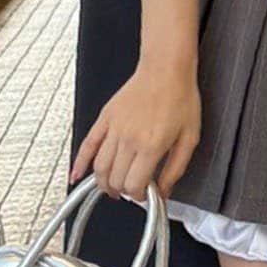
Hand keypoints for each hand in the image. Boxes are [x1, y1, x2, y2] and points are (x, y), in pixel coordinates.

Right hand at [70, 56, 201, 200]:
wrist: (166, 69)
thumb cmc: (180, 98)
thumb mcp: (189, 139)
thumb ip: (175, 169)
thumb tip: (164, 191)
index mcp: (151, 146)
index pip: (134, 185)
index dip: (138, 197)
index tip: (145, 195)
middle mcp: (129, 139)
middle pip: (115, 179)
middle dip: (122, 191)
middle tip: (131, 192)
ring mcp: (114, 129)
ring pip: (100, 166)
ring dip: (104, 183)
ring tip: (111, 188)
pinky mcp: (105, 118)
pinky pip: (88, 144)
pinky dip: (80, 163)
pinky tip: (77, 175)